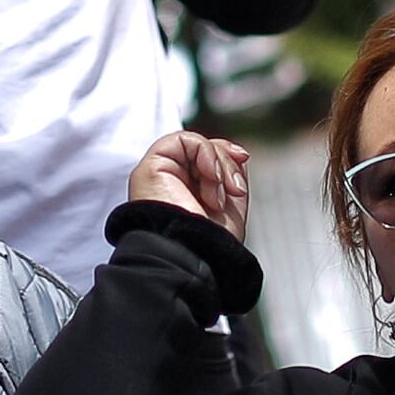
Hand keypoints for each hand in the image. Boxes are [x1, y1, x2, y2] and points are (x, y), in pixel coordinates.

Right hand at [129, 131, 252, 232]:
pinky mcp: (151, 166)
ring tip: (217, 195)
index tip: (242, 159)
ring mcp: (161, 174)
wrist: (194, 254)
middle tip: (233, 191)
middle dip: (226, 164)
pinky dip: (205, 152)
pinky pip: (182, 139)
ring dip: (217, 164)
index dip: (225, 155)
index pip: (204, 158)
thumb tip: (236, 153)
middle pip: (202, 150)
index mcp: (187, 193)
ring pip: (195, 144)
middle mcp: (171, 182)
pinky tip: (210, 176)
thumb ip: (231, 174)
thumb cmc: (209, 243)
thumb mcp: (231, 204)